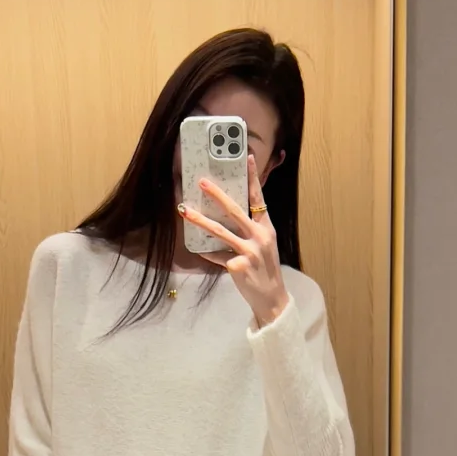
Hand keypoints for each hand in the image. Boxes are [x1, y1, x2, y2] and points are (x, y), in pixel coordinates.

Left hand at [177, 155, 288, 327]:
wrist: (271, 297)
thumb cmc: (265, 269)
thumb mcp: (264, 245)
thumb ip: (251, 229)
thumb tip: (228, 213)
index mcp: (266, 228)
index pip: (259, 198)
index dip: (252, 178)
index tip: (245, 157)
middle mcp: (259, 237)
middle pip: (235, 211)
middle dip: (217, 195)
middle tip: (202, 182)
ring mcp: (249, 252)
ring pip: (219, 232)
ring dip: (200, 220)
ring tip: (185, 211)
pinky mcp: (237, 266)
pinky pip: (216, 255)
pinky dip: (207, 252)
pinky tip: (198, 248)